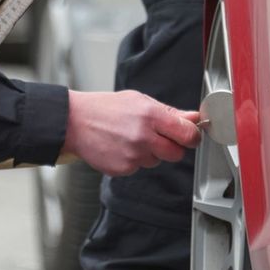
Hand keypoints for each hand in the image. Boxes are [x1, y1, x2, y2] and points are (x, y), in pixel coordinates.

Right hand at [63, 90, 200, 176]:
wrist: (75, 122)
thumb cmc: (107, 108)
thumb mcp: (139, 101)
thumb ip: (169, 113)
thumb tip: (195, 118)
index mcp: (151, 115)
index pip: (187, 134)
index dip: (193, 136)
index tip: (191, 135)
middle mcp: (143, 137)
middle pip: (176, 153)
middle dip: (171, 147)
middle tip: (156, 136)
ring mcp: (133, 155)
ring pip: (156, 161)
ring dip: (150, 153)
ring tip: (130, 138)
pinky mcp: (123, 169)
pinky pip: (139, 168)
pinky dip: (134, 160)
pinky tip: (121, 147)